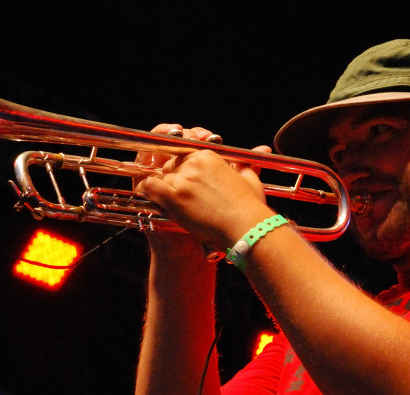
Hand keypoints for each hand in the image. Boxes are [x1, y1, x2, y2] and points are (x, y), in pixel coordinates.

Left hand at [135, 124, 274, 253]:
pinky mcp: (174, 196)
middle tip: (177, 191)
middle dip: (173, 177)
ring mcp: (182, 179)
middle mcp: (193, 163)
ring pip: (161, 176)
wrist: (247, 229)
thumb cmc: (251, 208)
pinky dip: (147, 190)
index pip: (186, 155)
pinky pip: (150, 186)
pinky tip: (148, 196)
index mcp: (209, 156)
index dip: (184, 166)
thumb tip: (262, 150)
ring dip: (162, 186)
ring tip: (164, 198)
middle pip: (172, 165)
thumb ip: (247, 165)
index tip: (184, 177)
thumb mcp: (250, 179)